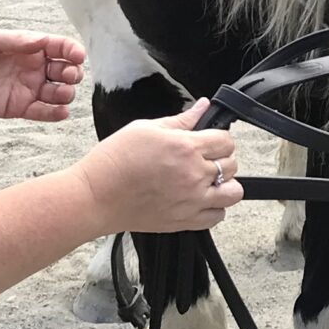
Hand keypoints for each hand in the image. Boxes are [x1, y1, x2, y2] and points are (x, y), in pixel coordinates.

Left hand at [0, 30, 84, 120]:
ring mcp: (29, 89)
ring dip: (67, 93)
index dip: (72, 51)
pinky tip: (60, 111)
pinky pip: (44, 112)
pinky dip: (56, 113)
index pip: (59, 48)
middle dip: (73, 73)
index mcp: (30, 48)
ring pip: (60, 93)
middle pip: (66, 71)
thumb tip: (43, 39)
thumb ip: (17, 40)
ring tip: (61, 93)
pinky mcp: (20, 108)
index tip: (78, 56)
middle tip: (67, 75)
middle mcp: (34, 68)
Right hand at [76, 103, 241, 232]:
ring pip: (233, 193)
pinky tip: (201, 200)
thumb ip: (180, 120)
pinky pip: (217, 216)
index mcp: (185, 148)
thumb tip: (203, 106)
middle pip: (232, 165)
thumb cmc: (113, 162)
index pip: (226, 140)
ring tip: (209, 181)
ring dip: (225, 184)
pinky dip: (214, 208)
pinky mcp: (185, 221)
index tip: (210, 140)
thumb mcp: (145, 128)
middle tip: (205, 159)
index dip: (220, 138)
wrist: (95, 196)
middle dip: (222, 158)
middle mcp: (194, 174)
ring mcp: (192, 200)